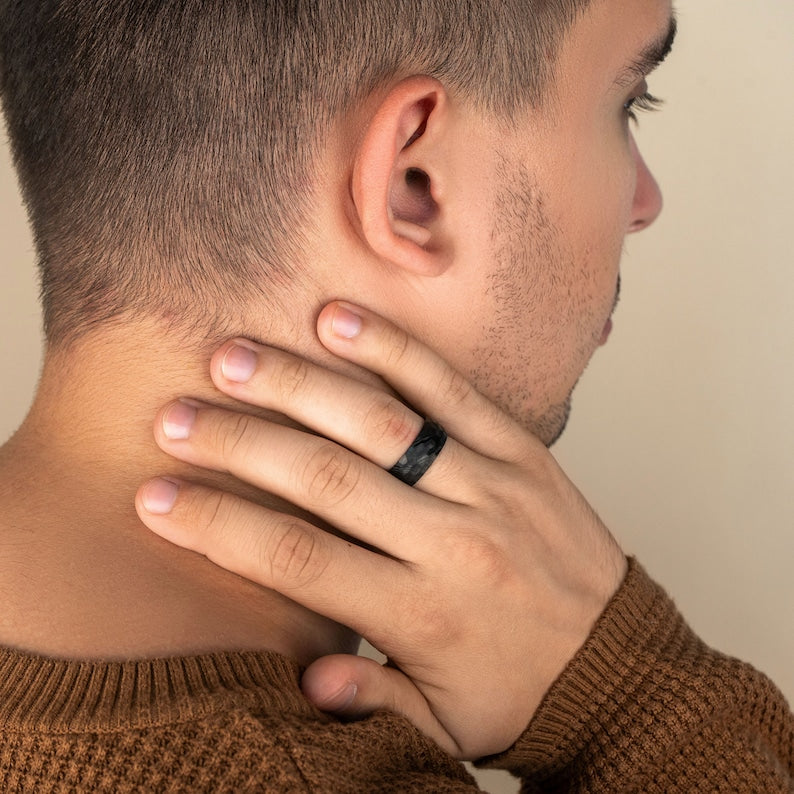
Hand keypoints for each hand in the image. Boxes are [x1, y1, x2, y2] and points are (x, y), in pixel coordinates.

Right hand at [136, 301, 627, 759]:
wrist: (621, 667)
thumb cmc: (517, 694)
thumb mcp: (445, 727)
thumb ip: (374, 704)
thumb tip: (306, 679)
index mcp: (420, 615)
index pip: (298, 560)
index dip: (219, 525)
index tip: (158, 496)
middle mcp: (450, 542)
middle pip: (324, 479)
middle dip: (240, 443)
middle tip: (175, 416)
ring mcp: (488, 484)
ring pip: (380, 422)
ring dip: (299, 384)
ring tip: (233, 357)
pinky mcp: (521, 448)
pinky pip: (451, 388)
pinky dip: (392, 350)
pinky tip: (337, 319)